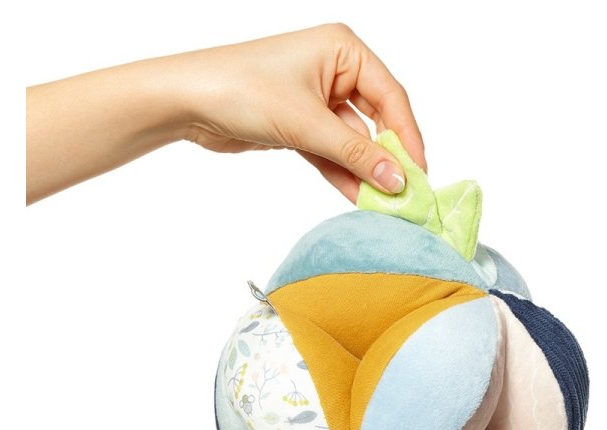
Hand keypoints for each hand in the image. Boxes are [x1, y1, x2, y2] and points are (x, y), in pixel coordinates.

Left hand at [26, 24, 425, 203]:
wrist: (186, 100)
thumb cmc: (240, 88)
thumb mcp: (307, 124)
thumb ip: (356, 154)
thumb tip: (396, 180)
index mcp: (343, 49)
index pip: (391, 97)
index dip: (408, 138)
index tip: (420, 173)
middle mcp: (334, 69)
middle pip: (377, 120)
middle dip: (387, 158)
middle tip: (405, 193)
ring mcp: (317, 97)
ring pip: (353, 140)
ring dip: (365, 171)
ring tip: (383, 203)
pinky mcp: (301, 123)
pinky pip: (332, 152)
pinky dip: (343, 173)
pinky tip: (358, 197)